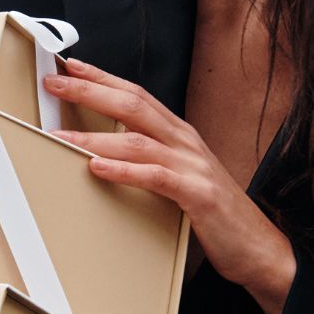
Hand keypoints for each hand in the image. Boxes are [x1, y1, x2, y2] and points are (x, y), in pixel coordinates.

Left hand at [42, 58, 295, 313]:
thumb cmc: (214, 213)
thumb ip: (150, 160)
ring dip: (93, 136)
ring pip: (137, 140)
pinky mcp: (197, 194)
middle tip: (54, 84)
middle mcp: (186, 142)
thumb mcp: (180, 176)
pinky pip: (155, 177)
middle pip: (132, 105)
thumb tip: (105, 152)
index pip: (136, 95)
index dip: (102, 78)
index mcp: (180, 135)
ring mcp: (193, 166)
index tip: (70, 67)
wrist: (258, 246)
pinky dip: (123, 170)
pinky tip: (97, 168)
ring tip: (59, 135)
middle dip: (90, 91)